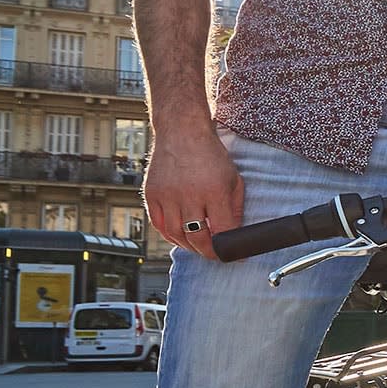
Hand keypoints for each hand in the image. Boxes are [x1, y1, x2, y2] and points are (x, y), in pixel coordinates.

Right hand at [144, 126, 241, 258]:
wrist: (182, 132)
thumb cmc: (211, 155)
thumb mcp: (233, 179)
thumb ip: (235, 209)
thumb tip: (234, 235)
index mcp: (214, 190)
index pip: (222, 232)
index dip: (230, 249)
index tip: (235, 255)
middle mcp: (188, 194)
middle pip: (197, 238)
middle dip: (208, 253)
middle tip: (216, 256)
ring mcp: (167, 195)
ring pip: (176, 235)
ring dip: (189, 247)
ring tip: (199, 247)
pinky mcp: (151, 194)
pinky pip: (159, 224)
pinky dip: (170, 236)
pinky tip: (181, 237)